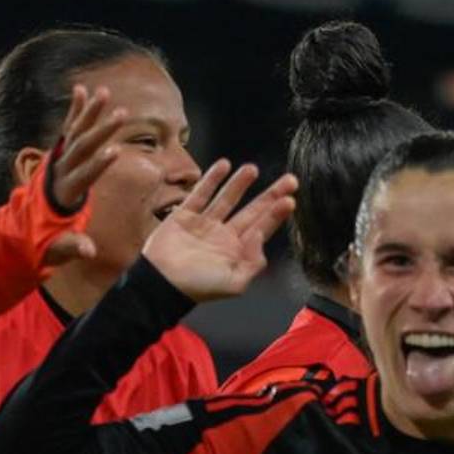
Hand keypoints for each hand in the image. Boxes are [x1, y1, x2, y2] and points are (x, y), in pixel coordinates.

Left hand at [42, 84, 127, 264]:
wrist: (20, 228)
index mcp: (63, 195)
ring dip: (90, 112)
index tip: (115, 151)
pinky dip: (75, 110)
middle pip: (81, 149)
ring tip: (106, 92)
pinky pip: (67, 130)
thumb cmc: (42, 242)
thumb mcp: (55, 250)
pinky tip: (82, 89)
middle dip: (101, 131)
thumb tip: (89, 251)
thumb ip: (71, 247)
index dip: (98, 165)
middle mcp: (59, 173)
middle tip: (122, 113)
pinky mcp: (58, 155)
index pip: (82, 177)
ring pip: (75, 133)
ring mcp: (57, 162)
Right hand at [141, 159, 296, 302]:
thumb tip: (260, 235)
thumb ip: (253, 263)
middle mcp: (224, 235)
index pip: (262, 227)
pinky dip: (211, 180)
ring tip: (253, 169)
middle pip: (252, 210)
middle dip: (270, 196)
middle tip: (290, 180)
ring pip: (227, 198)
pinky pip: (200, 194)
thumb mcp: (234, 284)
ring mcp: (204, 224)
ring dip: (240, 183)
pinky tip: (224, 166)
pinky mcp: (184, 215)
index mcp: (237, 251)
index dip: (276, 214)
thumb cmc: (198, 287)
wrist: (162, 284)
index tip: (291, 199)